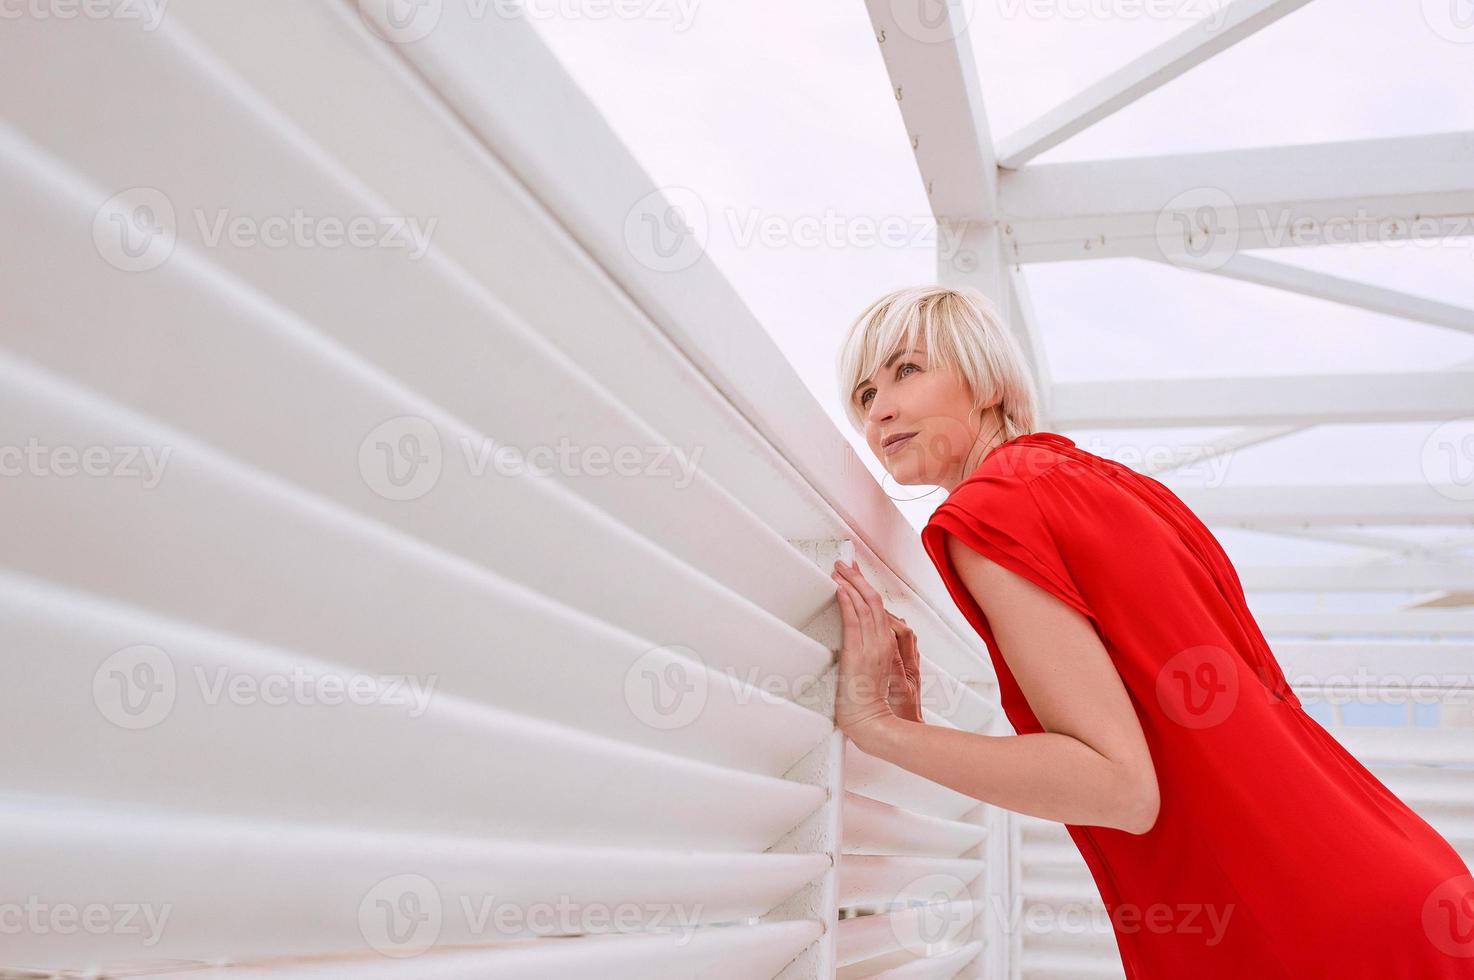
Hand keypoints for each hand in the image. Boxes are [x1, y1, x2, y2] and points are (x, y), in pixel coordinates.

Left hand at [830, 559, 919, 740]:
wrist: (873, 723)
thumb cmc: (872, 706)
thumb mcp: (877, 675)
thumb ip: (873, 657)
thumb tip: (860, 645)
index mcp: (888, 647)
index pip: (879, 609)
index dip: (867, 589)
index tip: (857, 576)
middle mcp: (883, 643)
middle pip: (873, 601)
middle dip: (858, 578)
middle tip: (845, 564)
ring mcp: (872, 647)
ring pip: (864, 605)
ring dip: (850, 583)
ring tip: (839, 569)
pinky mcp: (859, 653)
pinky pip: (854, 620)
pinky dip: (847, 602)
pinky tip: (840, 588)